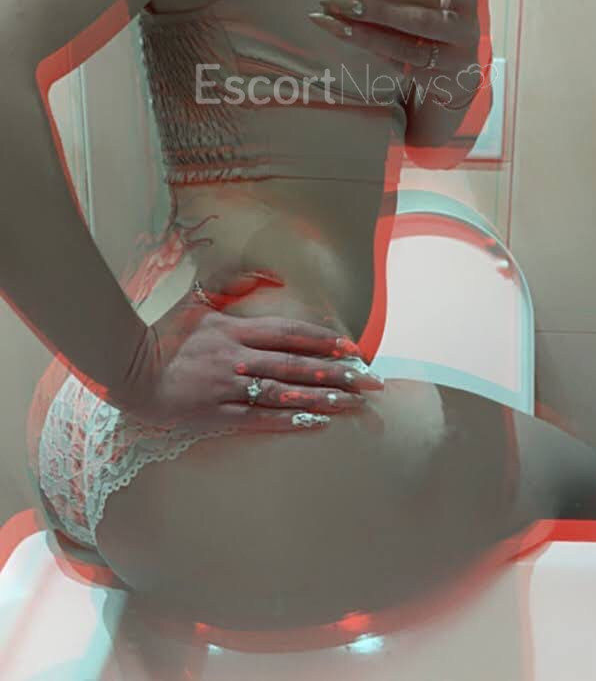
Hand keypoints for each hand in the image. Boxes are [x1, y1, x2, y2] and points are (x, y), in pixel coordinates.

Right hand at [109, 285, 384, 434]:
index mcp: (234, 329)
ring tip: (353, 403)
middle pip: (296, 365)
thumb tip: (268, 270)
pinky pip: (261, 419)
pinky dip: (289, 421)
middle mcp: (237, 358)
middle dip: (337, 372)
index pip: (290, 333)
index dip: (324, 340)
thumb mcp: (198, 300)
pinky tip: (316, 423)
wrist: (128, 370)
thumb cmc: (164, 334)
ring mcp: (228, 388)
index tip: (353, 348)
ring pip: (284, 393)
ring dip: (322, 398)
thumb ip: (234, 283)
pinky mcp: (217, 415)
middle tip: (369, 380)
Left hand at [311, 0, 492, 106]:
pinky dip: (362, 42)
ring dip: (361, 31)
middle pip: (422, 20)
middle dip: (380, 9)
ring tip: (329, 11)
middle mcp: (465, 30)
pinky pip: (392, 61)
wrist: (460, 74)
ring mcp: (450, 59)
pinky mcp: (430, 78)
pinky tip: (336, 27)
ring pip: (402, 48)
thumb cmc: (442, 19)